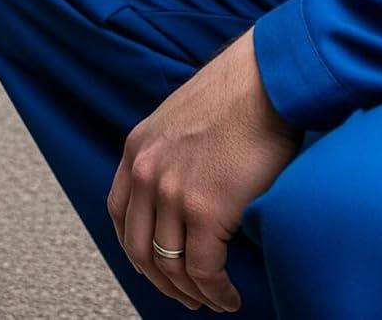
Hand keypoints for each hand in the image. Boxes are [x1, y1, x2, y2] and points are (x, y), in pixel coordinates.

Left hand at [107, 28, 300, 311]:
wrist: (262, 83)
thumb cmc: (235, 99)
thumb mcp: (178, 122)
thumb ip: (169, 155)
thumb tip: (183, 192)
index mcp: (136, 149)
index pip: (119, 213)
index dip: (136, 248)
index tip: (155, 267)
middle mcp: (145, 172)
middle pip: (138, 247)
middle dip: (162, 281)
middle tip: (187, 297)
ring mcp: (172, 192)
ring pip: (171, 264)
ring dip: (192, 292)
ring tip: (214, 300)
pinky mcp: (206, 210)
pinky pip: (203, 269)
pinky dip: (215, 291)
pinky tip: (229, 296)